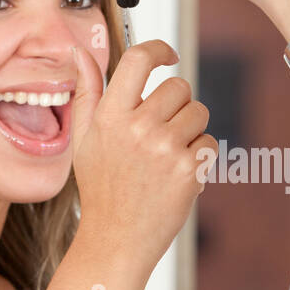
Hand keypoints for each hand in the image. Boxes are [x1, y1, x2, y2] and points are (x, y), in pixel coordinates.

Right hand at [70, 38, 216, 271]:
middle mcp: (138, 128)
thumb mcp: (84, 139)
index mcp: (110, 116)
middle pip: (179, 87)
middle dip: (177, 104)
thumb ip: (87, 92)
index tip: (169, 55)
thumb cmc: (101, 188)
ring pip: (199, 113)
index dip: (159, 49)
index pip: (139, 60)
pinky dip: (199, 156)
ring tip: (168, 155)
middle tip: (161, 132)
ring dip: (190, 129)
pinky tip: (177, 174)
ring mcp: (165, 149)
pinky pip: (208, 142)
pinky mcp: (189, 170)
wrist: (116, 239)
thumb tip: (81, 52)